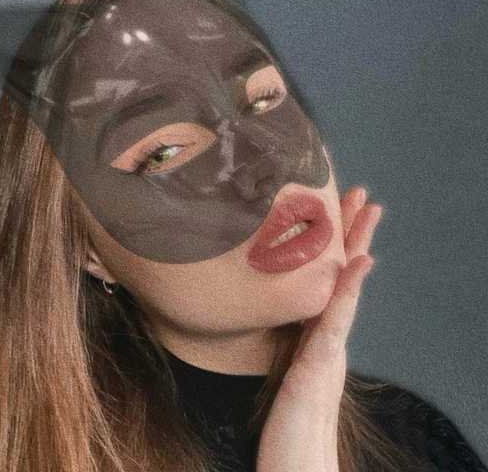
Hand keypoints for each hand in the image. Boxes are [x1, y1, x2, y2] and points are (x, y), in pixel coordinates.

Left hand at [255, 186, 383, 471]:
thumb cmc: (287, 415)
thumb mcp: (283, 366)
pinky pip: (337, 319)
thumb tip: (269, 309)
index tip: (336, 208)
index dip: (334, 244)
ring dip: (357, 247)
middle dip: (352, 232)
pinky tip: (360, 262)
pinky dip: (350, 288)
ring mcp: (328, 346)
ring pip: (345, 288)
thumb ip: (284, 339)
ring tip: (369, 211)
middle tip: (361, 194)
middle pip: (342, 274)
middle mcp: (327, 333)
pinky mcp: (321, 362)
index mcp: (315, 331)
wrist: (297, 455)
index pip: (326, 278)